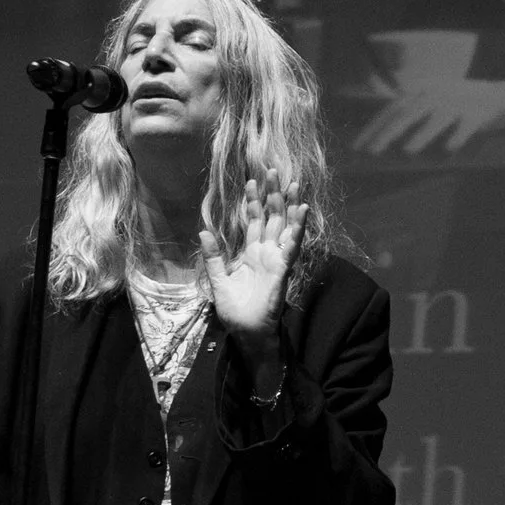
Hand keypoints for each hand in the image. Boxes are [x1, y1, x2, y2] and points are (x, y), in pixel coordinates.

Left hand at [200, 177, 303, 340]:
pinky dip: (297, 229)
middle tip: (273, 170)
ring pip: (285, 227)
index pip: (255, 221)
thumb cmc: (235, 311)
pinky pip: (291, 246)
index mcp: (251, 253)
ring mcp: (276, 260)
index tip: (252, 180)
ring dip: (289, 206)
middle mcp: (267, 253)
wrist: (246, 333)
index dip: (254, 201)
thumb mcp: (218, 280)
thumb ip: (214, 256)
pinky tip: (301, 212)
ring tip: (292, 184)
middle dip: (273, 195)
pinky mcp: (282, 270)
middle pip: (272, 218)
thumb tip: (203, 231)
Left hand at [355, 75, 504, 157]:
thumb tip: (383, 134)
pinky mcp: (479, 114)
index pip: (392, 108)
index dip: (374, 126)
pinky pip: (466, 127)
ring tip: (407, 151)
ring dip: (421, 134)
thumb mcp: (436, 100)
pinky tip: (448, 150)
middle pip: (408, 113)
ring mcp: (459, 103)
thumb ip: (413, 112)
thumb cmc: (463, 105)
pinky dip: (456, 137)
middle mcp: (438, 93)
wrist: (503, 97)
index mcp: (424, 90)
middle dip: (388, 133)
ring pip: (436, 119)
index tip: (359, 146)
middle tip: (372, 152)